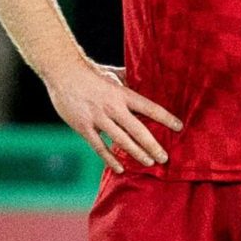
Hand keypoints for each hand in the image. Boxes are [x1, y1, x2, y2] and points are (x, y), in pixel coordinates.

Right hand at [45, 60, 182, 173]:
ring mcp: (97, 118)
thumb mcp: (111, 73)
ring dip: (137, 154)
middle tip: (164, 158)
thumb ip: (127, 80)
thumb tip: (143, 78)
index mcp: (121, 93)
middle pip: (138, 130)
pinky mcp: (83, 127)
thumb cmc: (88, 72)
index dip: (165, 118)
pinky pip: (99, 147)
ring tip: (149, 163)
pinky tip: (120, 168)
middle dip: (153, 145)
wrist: (62, 72)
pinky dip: (110, 159)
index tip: (179, 127)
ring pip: (121, 141)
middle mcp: (112, 107)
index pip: (149, 107)